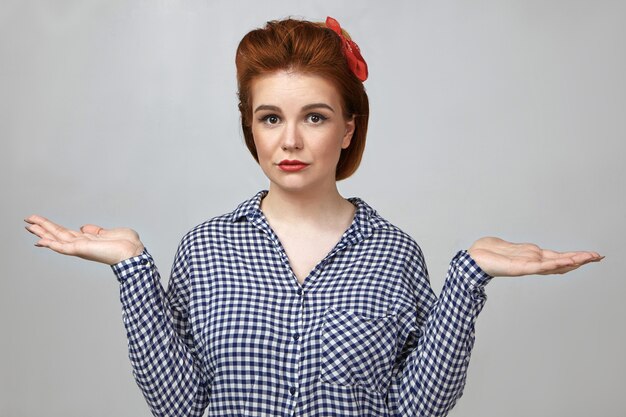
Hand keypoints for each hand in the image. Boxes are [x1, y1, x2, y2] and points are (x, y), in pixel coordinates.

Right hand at [25, 215, 144, 264]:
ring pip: (56, 238)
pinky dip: (51, 244)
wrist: (133, 252)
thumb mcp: (110, 232)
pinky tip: (40, 241)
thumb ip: (95, 230)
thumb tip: (83, 227)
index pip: (66, 234)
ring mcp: (80, 247)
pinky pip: (63, 247)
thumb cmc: (127, 244)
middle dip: (42, 228)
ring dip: (42, 232)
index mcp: (88, 240)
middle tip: (27, 221)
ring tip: (28, 225)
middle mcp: (81, 244)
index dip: (52, 228)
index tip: (39, 224)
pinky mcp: (82, 249)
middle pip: (57, 234)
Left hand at [468, 237, 602, 276]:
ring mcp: (528, 265)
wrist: (473, 259)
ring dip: (572, 261)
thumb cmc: (490, 253)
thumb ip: (524, 251)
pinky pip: (540, 266)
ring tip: (589, 258)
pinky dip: (554, 265)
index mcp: (533, 257)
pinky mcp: (520, 267)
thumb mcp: (513, 248)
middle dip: (580, 259)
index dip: (575, 257)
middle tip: (599, 257)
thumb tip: (532, 251)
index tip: (592, 255)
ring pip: (554, 263)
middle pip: (561, 261)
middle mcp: (533, 261)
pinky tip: (566, 263)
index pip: (559, 257)